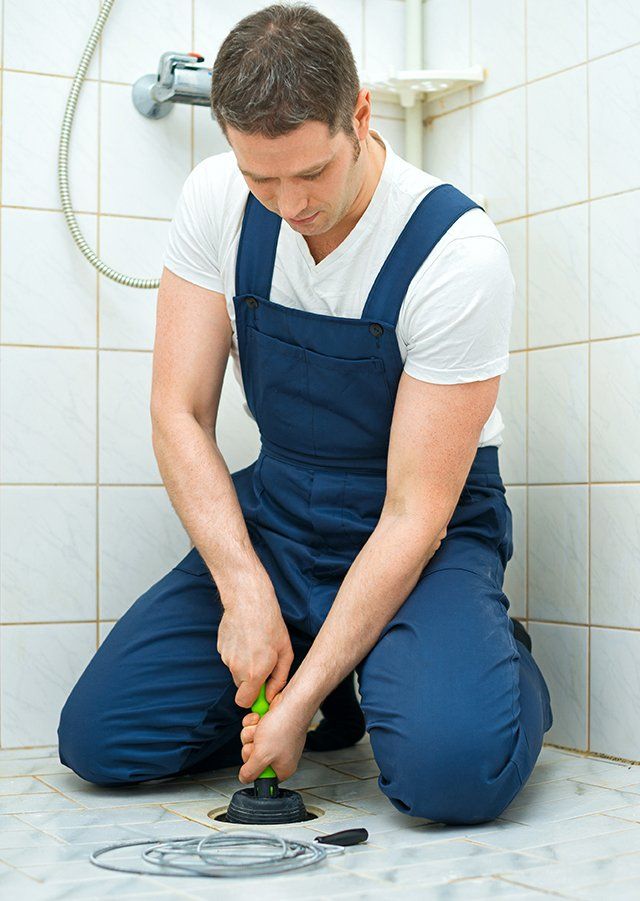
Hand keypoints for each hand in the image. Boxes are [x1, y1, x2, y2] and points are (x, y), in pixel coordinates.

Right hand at [217, 579, 293, 707]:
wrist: (248, 600)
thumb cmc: (270, 624)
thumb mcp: (285, 651)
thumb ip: (279, 678)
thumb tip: (271, 695)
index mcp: (254, 673)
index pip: (244, 702)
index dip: (253, 699)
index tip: (262, 690)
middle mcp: (237, 669)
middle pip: (241, 686)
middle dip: (251, 680)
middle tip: (264, 662)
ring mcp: (226, 658)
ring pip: (235, 670)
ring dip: (244, 664)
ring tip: (256, 644)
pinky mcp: (220, 647)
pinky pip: (230, 657)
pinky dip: (237, 652)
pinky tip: (246, 637)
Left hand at [238, 691, 310, 783]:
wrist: (291, 701)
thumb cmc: (284, 726)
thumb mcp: (263, 756)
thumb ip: (251, 771)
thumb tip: (244, 778)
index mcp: (282, 767)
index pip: (260, 777)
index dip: (254, 767)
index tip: (256, 758)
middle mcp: (278, 754)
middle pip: (251, 756)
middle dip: (250, 745)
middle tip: (260, 740)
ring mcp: (272, 738)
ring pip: (249, 740)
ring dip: (251, 731)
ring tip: (262, 727)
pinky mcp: (268, 725)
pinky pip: (251, 727)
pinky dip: (252, 721)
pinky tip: (261, 718)